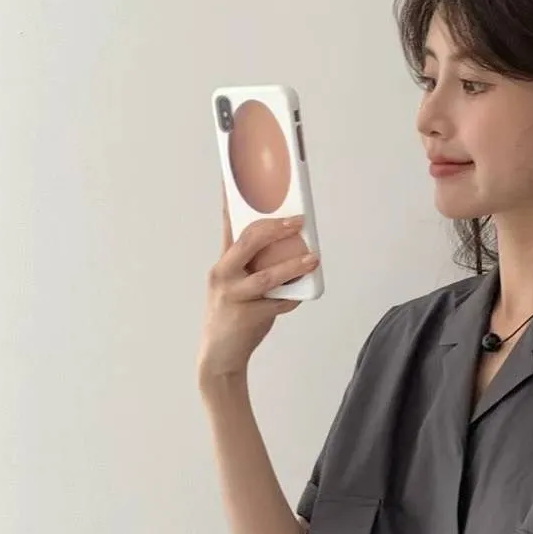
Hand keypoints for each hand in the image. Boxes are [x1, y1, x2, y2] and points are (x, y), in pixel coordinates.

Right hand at [196, 189, 319, 384]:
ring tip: (313, 257)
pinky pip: (278, 303)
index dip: (232, 199)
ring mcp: (234, 296)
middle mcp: (223, 275)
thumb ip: (254, 267)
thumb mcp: (236, 286)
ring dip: (293, 265)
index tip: (238, 176)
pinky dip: (293, 298)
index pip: (228, 224)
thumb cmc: (232, 316)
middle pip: (248, 242)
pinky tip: (302, 294)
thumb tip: (290, 249)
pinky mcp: (248, 316)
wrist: (219, 357)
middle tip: (298, 221)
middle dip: (276, 228)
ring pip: (267, 276)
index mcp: (222, 263)